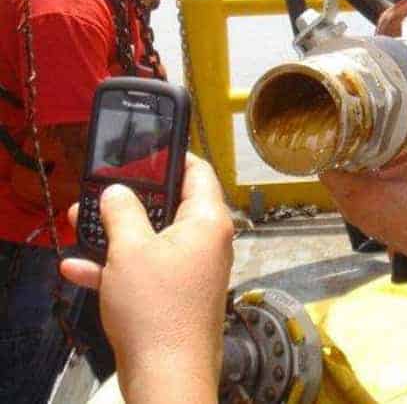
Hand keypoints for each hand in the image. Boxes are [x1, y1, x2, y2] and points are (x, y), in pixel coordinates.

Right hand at [61, 154, 233, 401]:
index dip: (172, 156)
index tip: (146, 150)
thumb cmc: (159, 312)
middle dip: (132, 199)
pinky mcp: (176, 294)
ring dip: (117, 232)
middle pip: (171, 204)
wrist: (166, 375)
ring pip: (153, 238)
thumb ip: (123, 212)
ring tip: (81, 222)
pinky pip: (146, 269)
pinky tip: (79, 268)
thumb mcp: (130, 249)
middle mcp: (207, 241)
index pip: (198, 171)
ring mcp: (193, 269)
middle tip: (103, 190)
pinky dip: (116, 266)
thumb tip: (118, 191)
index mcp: (209, 221)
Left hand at [321, 99, 406, 278]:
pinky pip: (356, 194)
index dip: (327, 141)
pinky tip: (377, 162)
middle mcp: (351, 206)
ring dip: (352, 164)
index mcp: (357, 193)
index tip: (335, 122)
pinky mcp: (371, 219)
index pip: (324, 164)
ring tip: (363, 138)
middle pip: (333, 171)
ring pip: (345, 183)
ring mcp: (360, 215)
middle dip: (341, 148)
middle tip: (351, 124)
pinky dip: (361, 177)